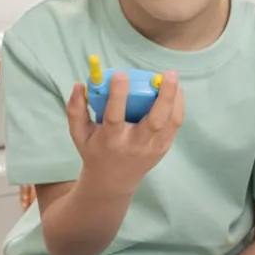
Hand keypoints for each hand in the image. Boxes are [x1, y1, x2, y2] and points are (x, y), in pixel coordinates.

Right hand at [66, 70, 184, 193]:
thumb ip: (76, 110)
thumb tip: (79, 84)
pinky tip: (176, 91)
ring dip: (175, 98)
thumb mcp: (79, 134)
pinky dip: (178, 106)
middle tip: (167, 74)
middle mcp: (135, 145)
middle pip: (155, 121)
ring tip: (172, 78)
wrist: (114, 180)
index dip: (118, 95)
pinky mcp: (164, 147)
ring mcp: (152, 147)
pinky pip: (175, 125)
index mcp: (111, 140)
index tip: (121, 74)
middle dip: (164, 96)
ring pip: (170, 122)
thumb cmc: (95, 150)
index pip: (115, 117)